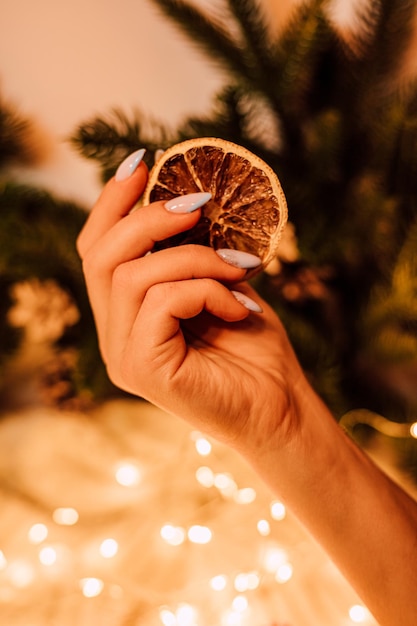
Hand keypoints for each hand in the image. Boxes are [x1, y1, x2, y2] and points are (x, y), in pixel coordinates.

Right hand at [77, 153, 309, 453]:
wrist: (283, 411)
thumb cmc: (255, 352)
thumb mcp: (221, 287)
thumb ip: (192, 254)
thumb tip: (186, 199)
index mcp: (127, 318)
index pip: (97, 251)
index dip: (112, 203)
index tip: (144, 161)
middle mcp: (115, 337)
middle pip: (100, 256)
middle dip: (149, 217)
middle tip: (199, 203)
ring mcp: (123, 356)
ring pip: (133, 274)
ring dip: (195, 257)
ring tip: (240, 268)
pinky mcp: (142, 369)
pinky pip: (161, 300)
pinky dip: (207, 289)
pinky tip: (240, 306)